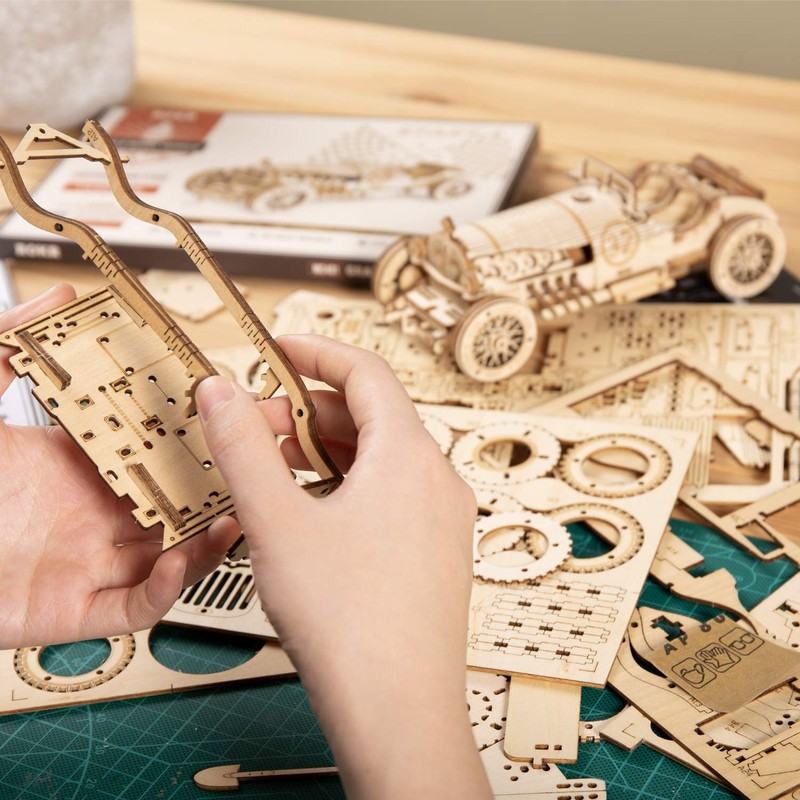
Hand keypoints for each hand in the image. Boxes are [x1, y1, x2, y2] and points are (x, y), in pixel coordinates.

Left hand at [0, 285, 238, 648]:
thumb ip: (9, 347)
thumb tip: (58, 295)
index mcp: (77, 468)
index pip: (153, 450)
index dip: (193, 438)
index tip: (225, 419)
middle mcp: (91, 515)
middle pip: (175, 504)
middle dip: (216, 491)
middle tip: (253, 470)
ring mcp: (87, 563)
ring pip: (170, 556)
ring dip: (207, 541)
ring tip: (236, 517)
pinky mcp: (74, 608)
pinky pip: (136, 605)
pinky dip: (166, 589)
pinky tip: (180, 561)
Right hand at [196, 335, 490, 799]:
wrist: (398, 712)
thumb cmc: (351, 625)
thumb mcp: (277, 521)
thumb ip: (244, 447)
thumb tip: (222, 393)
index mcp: (410, 455)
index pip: (365, 371)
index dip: (316, 352)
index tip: (278, 349)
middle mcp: (437, 479)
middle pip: (369, 415)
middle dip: (306, 413)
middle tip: (254, 428)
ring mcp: (442, 518)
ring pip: (378, 458)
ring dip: (323, 452)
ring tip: (272, 473)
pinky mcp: (434, 551)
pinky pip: (389, 495)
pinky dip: (345, 487)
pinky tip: (308, 514)